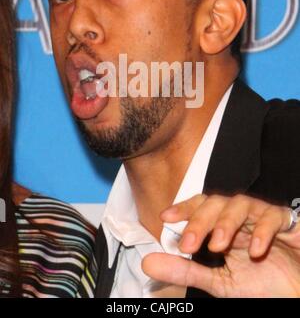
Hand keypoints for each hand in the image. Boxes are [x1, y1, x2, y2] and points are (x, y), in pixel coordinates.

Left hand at [142, 194, 299, 296]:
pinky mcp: (287, 224)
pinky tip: (254, 250)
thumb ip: (186, 270)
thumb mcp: (219, 282)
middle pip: (217, 202)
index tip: (166, 218)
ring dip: (227, 222)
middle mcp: (242, 219)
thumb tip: (148, 263)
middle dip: (200, 219)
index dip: (184, 208)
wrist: (296, 295)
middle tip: (190, 243)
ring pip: (241, 203)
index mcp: (225, 228)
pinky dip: (263, 230)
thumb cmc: (262, 287)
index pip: (201, 207)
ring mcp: (263, 218)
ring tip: (217, 246)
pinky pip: (273, 216)